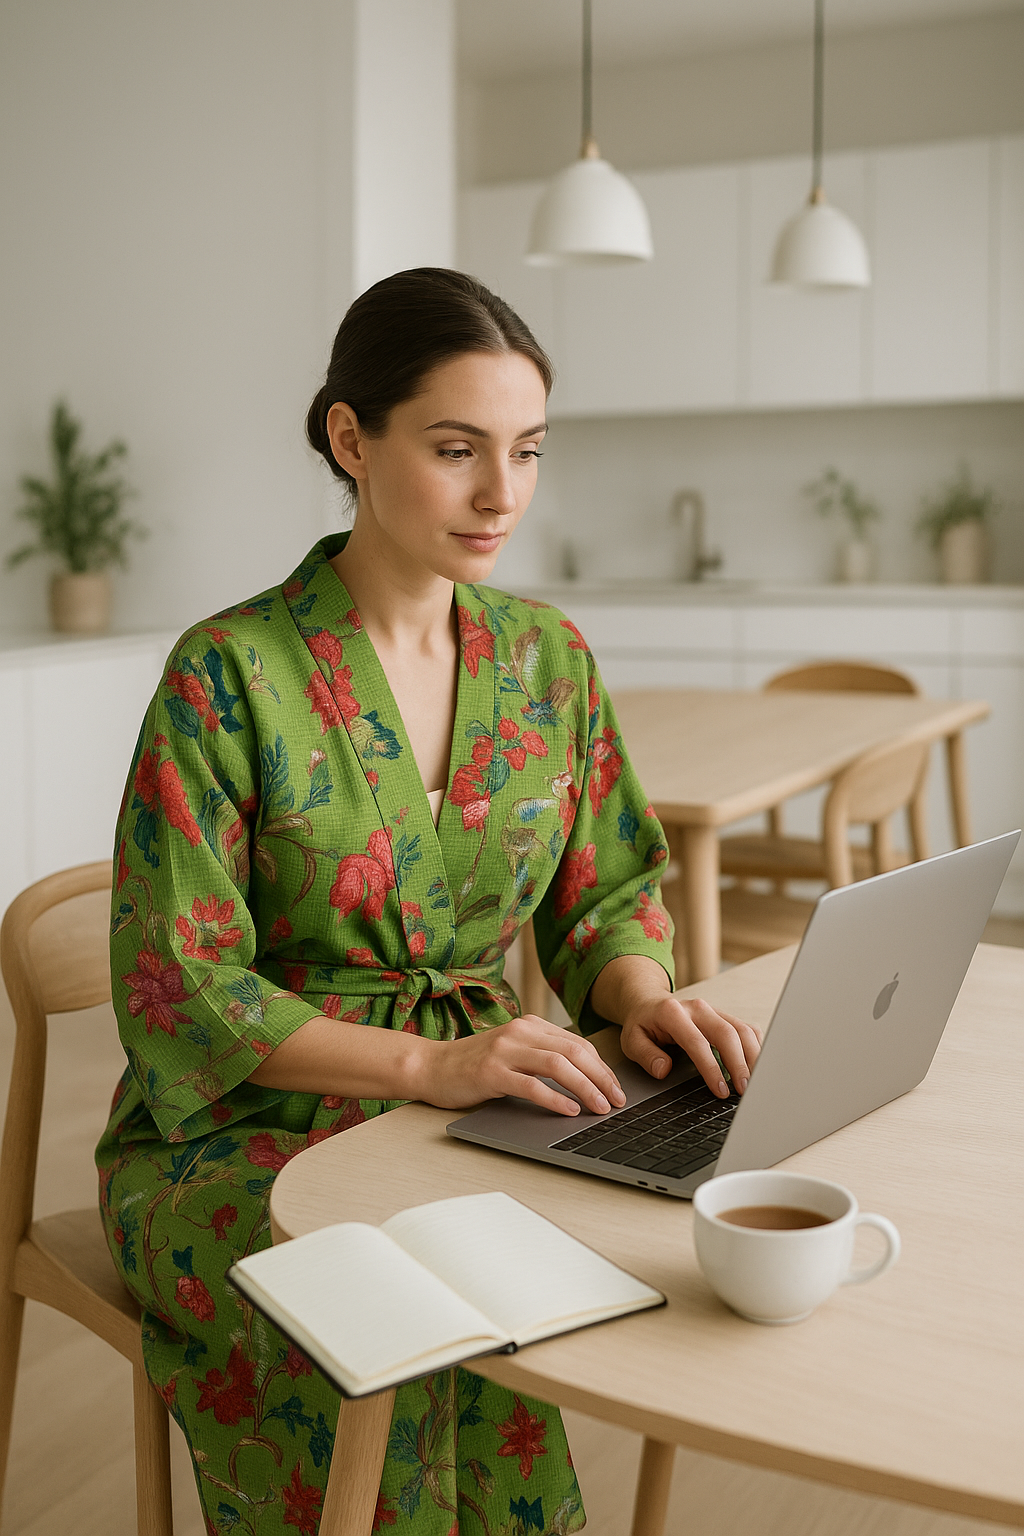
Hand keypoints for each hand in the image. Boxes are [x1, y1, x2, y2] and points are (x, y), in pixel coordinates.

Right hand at [419, 1015, 626, 1117]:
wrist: (431, 1067)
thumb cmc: (474, 1065)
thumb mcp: (513, 1053)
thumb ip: (541, 1056)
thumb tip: (585, 1079)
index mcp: (530, 1025)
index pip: (578, 1044)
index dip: (602, 1067)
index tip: (615, 1088)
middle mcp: (520, 1032)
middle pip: (574, 1051)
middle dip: (601, 1078)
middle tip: (616, 1101)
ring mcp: (505, 1050)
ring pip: (558, 1065)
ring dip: (585, 1087)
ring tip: (599, 1107)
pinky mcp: (491, 1072)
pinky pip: (531, 1085)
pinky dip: (554, 1099)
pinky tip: (568, 1111)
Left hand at [620, 993, 761, 1098]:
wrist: (649, 1002)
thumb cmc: (642, 1024)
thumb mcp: (631, 1040)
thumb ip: (646, 1055)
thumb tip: (663, 1070)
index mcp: (673, 1013)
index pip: (698, 1042)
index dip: (711, 1068)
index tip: (720, 1090)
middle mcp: (698, 1008)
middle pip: (728, 1033)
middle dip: (740, 1064)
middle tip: (745, 1090)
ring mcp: (714, 1011)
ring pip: (742, 1030)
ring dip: (753, 1056)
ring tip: (756, 1082)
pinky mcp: (724, 1017)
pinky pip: (746, 1029)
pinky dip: (756, 1047)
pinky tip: (758, 1066)